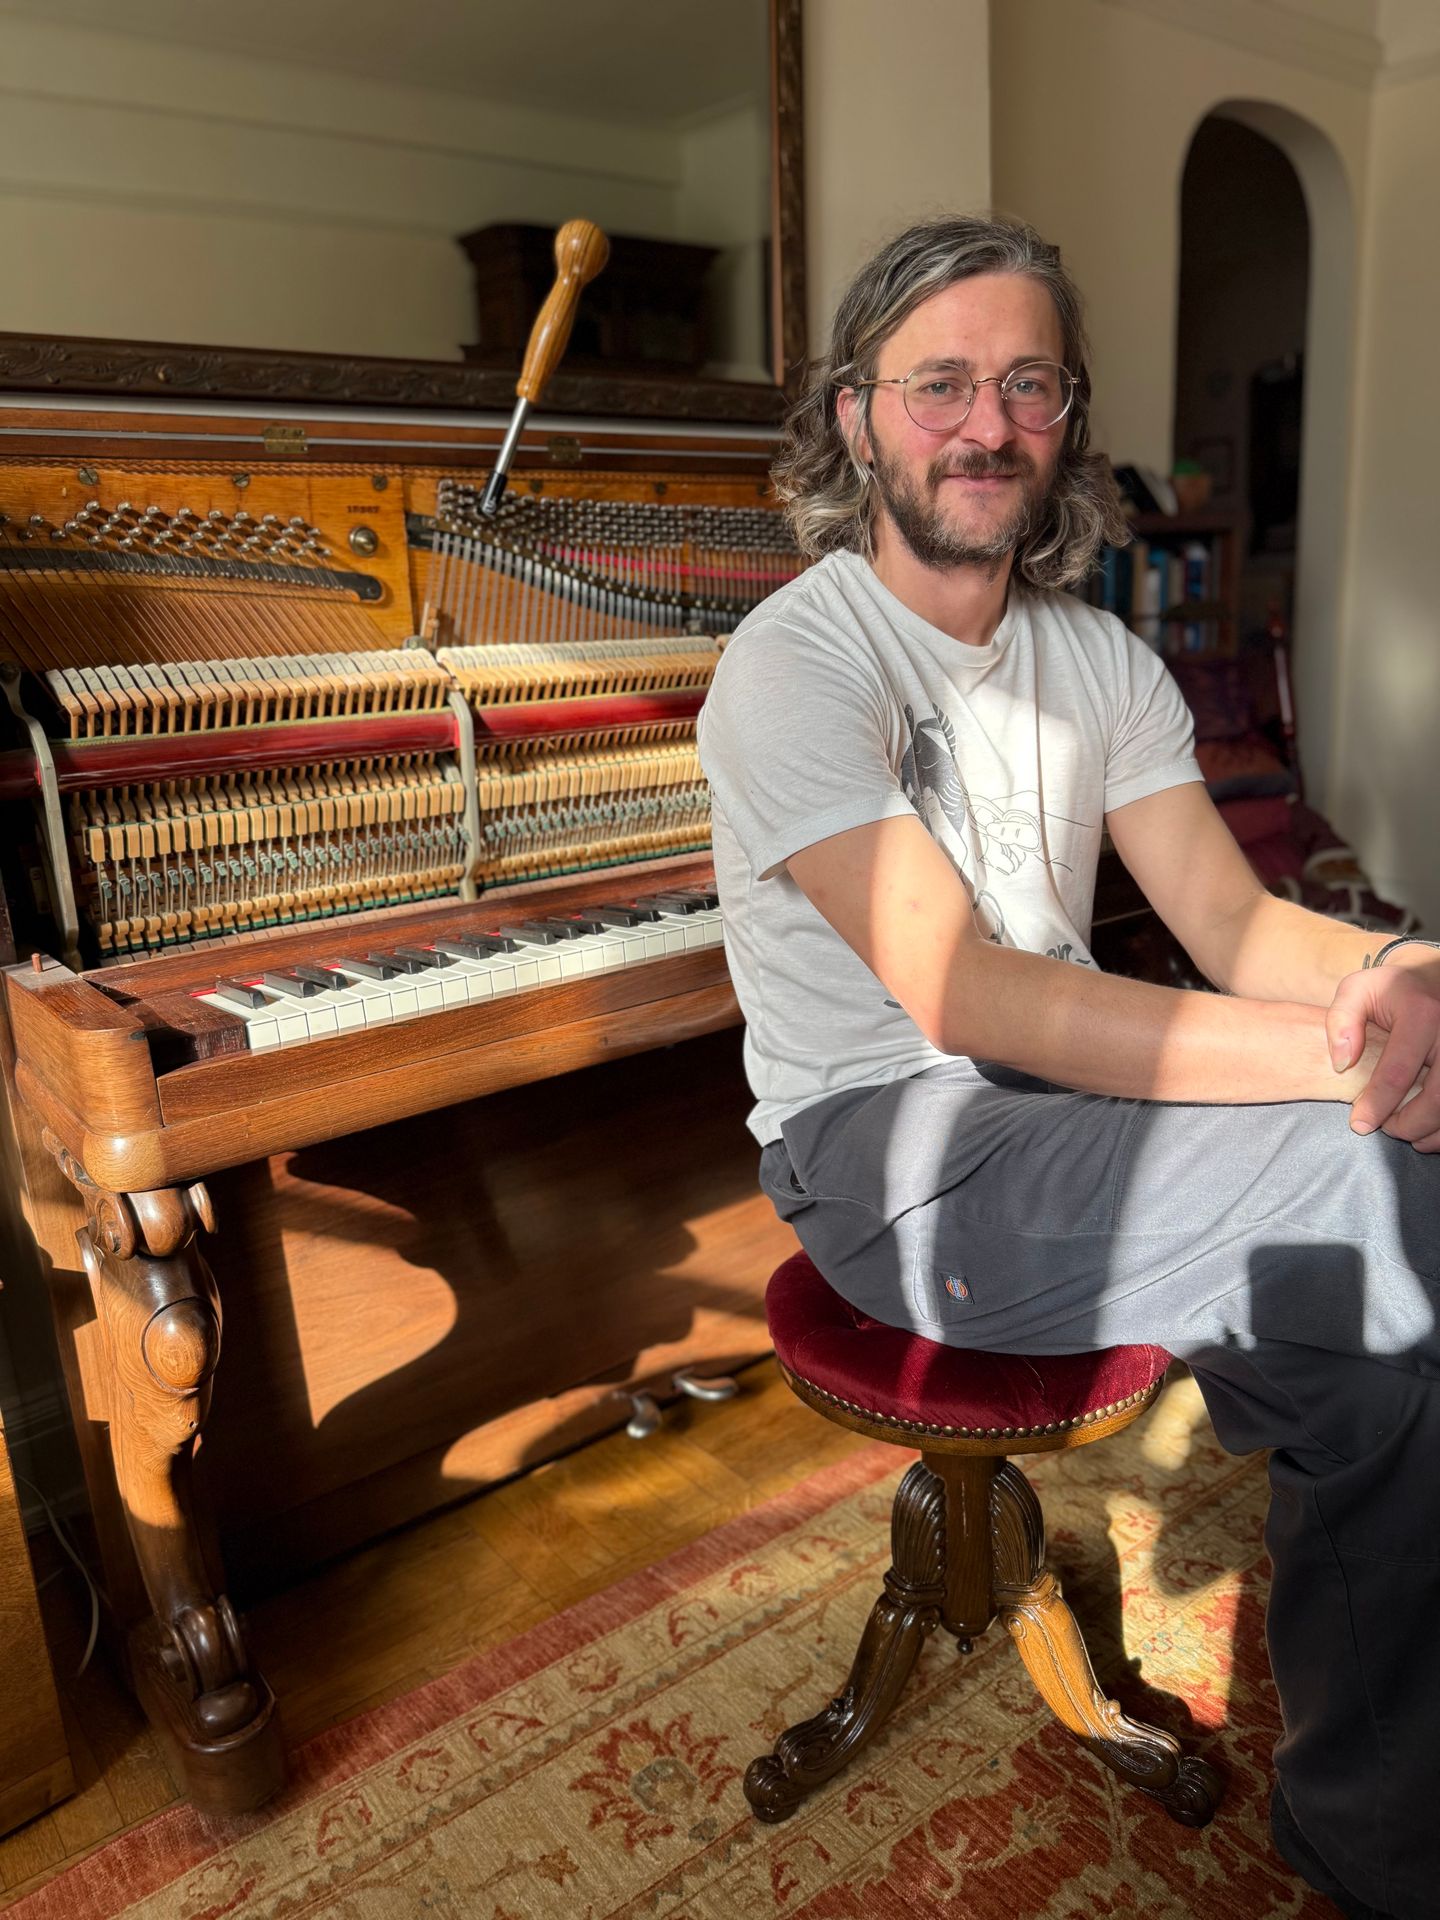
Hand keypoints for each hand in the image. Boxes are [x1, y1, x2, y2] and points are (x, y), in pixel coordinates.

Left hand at [1326, 953, 1439, 1147]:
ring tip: (1408, 1134)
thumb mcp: (1357, 990)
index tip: (1359, 1123)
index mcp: (1421, 1015)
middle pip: (1437, 1096)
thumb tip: (1341, 1062)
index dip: (1377, 1104)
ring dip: (1432, 1130)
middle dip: (1410, 1123)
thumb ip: (1341, 1020)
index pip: (1398, 1071)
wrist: (1430, 979)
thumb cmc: (1388, 991)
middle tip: (1387, 1130)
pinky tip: (1428, 1131)